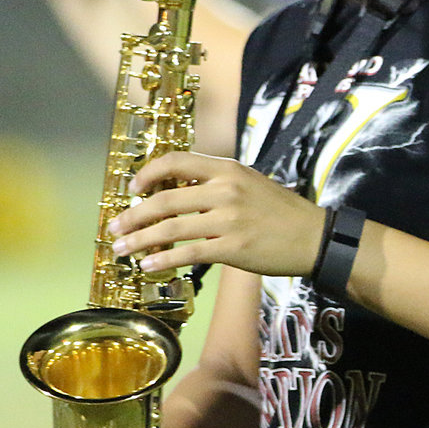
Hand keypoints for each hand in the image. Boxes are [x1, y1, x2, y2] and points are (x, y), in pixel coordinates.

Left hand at [106, 151, 327, 277]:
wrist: (313, 237)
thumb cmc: (280, 212)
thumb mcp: (249, 183)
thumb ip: (215, 184)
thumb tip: (177, 194)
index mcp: (227, 169)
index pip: (175, 161)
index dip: (147, 174)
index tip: (131, 189)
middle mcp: (225, 189)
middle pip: (164, 199)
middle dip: (132, 215)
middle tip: (114, 227)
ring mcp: (229, 219)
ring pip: (170, 228)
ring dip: (139, 240)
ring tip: (121, 249)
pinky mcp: (233, 248)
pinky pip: (188, 254)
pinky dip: (163, 260)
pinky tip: (148, 266)